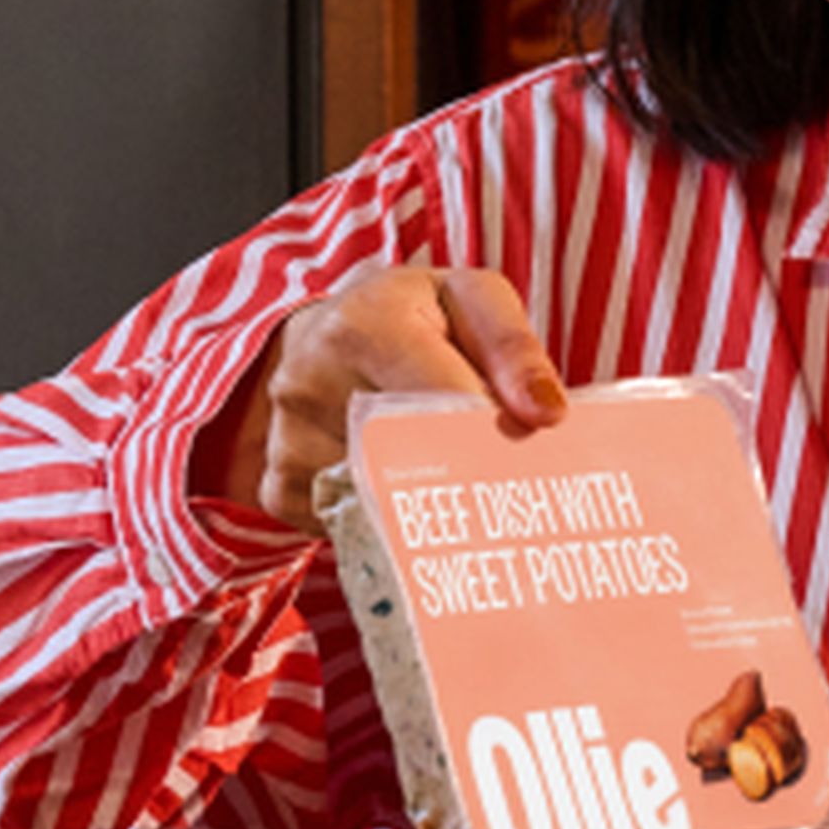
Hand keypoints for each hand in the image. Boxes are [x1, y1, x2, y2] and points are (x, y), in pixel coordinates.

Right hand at [203, 262, 565, 526]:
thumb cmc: (408, 318)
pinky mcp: (282, 491)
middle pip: (413, 464)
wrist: (320, 338)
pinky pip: (354, 529)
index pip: (442, 403)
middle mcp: (310, 385)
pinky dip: (393, 522)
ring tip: (461, 488)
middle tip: (509, 492)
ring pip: (388, 508)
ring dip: (434, 510)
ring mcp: (290, 445)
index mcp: (362, 327)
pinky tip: (407, 493)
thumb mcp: (469, 300)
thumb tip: (546, 413)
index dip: (494, 439)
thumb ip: (514, 347)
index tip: (531, 464)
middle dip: (471, 482)